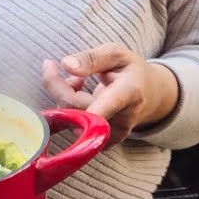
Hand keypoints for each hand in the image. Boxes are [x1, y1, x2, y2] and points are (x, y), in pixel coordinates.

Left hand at [41, 44, 177, 144]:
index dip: (91, 109)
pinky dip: (67, 110)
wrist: (148, 96)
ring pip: (71, 120)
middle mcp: (122, 119)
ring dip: (63, 97)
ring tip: (76, 80)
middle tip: (50, 65)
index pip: (110, 103)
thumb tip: (66, 64)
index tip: (74, 103)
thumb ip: (92, 58)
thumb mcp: (116, 54)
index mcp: (130, 92)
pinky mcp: (101, 145)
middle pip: (78, 109)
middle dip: (56, 86)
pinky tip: (79, 96)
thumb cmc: (129, 70)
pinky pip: (73, 128)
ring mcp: (112, 136)